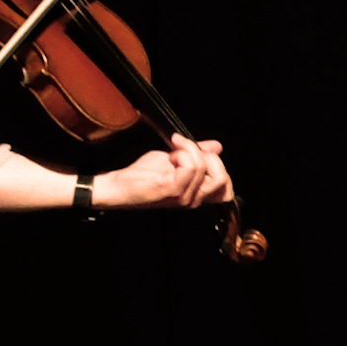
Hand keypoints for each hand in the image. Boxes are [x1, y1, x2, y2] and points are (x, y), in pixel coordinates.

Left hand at [101, 134, 232, 209]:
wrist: (120, 186)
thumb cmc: (143, 176)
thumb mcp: (175, 159)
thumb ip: (197, 153)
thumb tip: (216, 146)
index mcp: (197, 194)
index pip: (226, 190)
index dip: (220, 168)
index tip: (202, 153)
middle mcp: (194, 199)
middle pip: (221, 177)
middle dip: (206, 155)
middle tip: (185, 148)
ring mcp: (185, 197)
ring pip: (203, 166)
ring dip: (188, 150)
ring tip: (173, 151)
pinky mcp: (173, 190)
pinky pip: (190, 166)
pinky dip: (181, 152)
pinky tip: (170, 155)